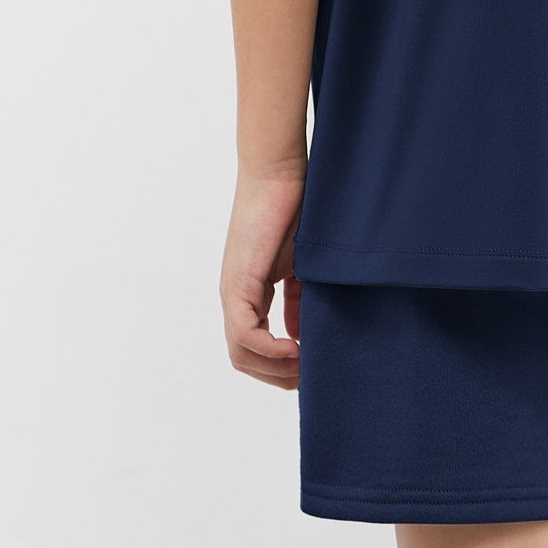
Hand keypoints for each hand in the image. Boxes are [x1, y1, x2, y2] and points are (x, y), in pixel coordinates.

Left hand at [220, 162, 306, 388]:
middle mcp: (236, 296)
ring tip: (307, 366)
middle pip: (245, 358)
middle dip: (279, 375)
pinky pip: (246, 334)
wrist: (280, 172)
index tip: (314, 366)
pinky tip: (298, 349)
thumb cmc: (296, 208)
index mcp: (250, 293)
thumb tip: (303, 340)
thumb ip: (301, 301)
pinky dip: (271, 350)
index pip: (255, 347)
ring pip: (241, 353)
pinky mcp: (239, 282)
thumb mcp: (302, 267)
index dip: (282, 366)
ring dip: (275, 369)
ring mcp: (234, 291)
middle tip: (312, 376)